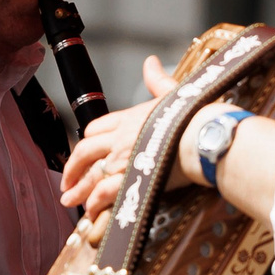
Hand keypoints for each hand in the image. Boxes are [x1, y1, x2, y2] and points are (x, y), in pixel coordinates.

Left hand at [60, 56, 182, 234]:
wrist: (208, 135)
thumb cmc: (197, 116)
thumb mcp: (174, 92)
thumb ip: (158, 80)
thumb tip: (151, 62)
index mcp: (131, 117)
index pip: (96, 129)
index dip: (86, 142)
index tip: (82, 153)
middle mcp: (121, 137)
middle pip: (85, 151)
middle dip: (73, 168)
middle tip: (67, 182)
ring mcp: (123, 158)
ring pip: (91, 174)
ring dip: (78, 190)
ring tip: (70, 202)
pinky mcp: (130, 178)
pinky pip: (103, 192)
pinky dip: (94, 202)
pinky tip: (91, 211)